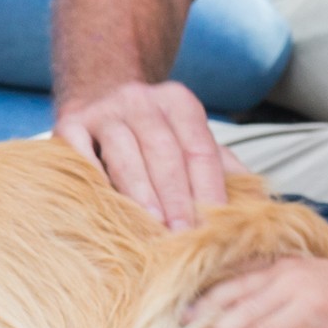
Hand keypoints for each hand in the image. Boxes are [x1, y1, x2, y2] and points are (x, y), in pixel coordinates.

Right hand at [56, 78, 228, 229]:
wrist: (99, 92)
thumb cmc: (154, 134)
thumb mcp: (192, 140)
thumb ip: (224, 169)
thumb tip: (259, 207)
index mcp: (179, 103)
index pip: (200, 150)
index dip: (208, 189)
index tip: (213, 226)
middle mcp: (142, 100)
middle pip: (164, 152)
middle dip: (176, 197)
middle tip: (183, 235)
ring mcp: (104, 110)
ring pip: (125, 153)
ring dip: (140, 192)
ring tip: (151, 224)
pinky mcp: (69, 122)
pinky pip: (81, 152)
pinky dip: (92, 177)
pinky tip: (103, 204)